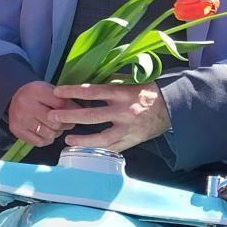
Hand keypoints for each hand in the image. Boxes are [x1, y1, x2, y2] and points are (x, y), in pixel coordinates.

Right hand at [7, 80, 71, 146]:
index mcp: (36, 91)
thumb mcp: (49, 90)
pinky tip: (45, 132)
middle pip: (55, 122)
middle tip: (65, 122)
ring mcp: (20, 119)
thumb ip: (64, 99)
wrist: (13, 99)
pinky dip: (47, 139)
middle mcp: (26, 105)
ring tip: (54, 126)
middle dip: (64, 124)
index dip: (72, 110)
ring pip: (49, 134)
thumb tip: (80, 112)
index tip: (76, 112)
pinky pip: (40, 142)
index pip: (60, 104)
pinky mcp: (18, 131)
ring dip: (56, 132)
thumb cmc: (36, 95)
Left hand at [49, 82, 171, 151]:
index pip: (93, 92)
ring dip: (82, 139)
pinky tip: (85, 149)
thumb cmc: (148, 91)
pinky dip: (98, 149)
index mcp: (123, 93)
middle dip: (70, 116)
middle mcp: (124, 111)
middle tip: (53, 116)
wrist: (173, 107)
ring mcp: (129, 128)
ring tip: (67, 140)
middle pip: (92, 116)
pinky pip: (113, 148)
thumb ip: (111, 80)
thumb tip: (89, 76)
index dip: (74, 91)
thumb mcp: (131, 80)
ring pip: (102, 138)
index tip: (57, 91)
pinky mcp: (133, 141)